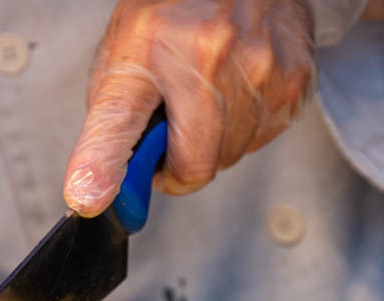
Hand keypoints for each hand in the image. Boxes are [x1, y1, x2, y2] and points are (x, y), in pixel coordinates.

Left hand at [63, 0, 314, 216]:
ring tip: (205, 97)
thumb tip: (96, 192)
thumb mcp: (124, 54)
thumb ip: (111, 126)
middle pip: (194, 165)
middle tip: (169, 135)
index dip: (101, 166)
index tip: (89, 198)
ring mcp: (258, 67)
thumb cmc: (173, 12)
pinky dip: (246, 127)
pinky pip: (263, 139)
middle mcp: (206, 57)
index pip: (118, 121)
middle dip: (178, 164)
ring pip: (231, 156)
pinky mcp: (294, 78)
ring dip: (214, 144)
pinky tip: (236, 89)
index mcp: (147, 49)